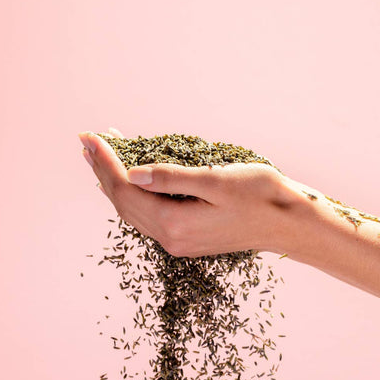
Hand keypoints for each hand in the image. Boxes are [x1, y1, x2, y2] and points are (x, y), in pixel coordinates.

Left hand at [78, 129, 302, 256]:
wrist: (290, 225)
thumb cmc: (261, 196)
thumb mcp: (216, 180)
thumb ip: (172, 178)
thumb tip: (132, 174)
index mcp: (174, 224)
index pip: (126, 190)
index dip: (106, 162)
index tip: (91, 136)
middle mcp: (172, 239)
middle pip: (123, 203)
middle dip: (104, 171)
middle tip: (88, 142)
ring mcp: (180, 242)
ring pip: (134, 211)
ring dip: (115, 184)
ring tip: (101, 157)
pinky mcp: (188, 239)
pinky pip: (149, 216)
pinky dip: (134, 195)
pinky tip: (131, 181)